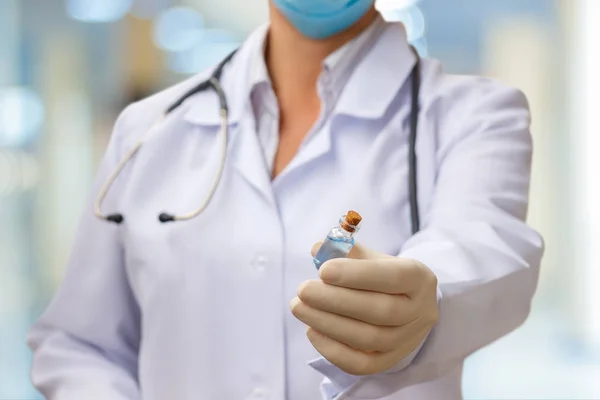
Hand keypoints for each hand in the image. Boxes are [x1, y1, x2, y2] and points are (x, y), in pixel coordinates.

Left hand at [290, 242, 438, 375]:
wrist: (408, 306)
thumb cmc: (384, 276)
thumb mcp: (372, 258)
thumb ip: (346, 252)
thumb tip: (317, 249)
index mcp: (419, 278)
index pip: (393, 277)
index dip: (356, 275)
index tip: (323, 270)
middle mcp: (419, 311)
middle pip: (380, 311)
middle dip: (335, 301)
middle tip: (303, 290)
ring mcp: (407, 340)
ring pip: (369, 339)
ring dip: (328, 324)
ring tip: (299, 307)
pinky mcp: (390, 361)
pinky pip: (361, 364)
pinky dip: (333, 350)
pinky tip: (311, 331)